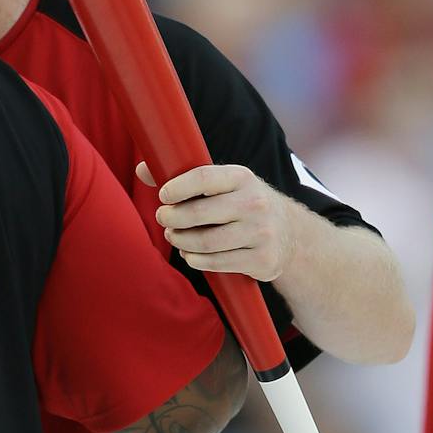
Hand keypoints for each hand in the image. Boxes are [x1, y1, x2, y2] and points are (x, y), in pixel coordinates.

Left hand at [136, 162, 297, 282]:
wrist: (291, 235)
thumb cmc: (241, 203)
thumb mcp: (223, 184)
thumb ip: (183, 177)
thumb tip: (141, 170)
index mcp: (242, 177)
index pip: (203, 177)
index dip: (177, 187)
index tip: (163, 196)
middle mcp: (254, 203)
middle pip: (198, 213)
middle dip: (171, 218)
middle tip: (163, 219)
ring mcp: (261, 233)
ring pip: (205, 242)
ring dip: (180, 242)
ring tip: (174, 236)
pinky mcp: (262, 260)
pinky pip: (216, 263)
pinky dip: (195, 260)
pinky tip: (190, 254)